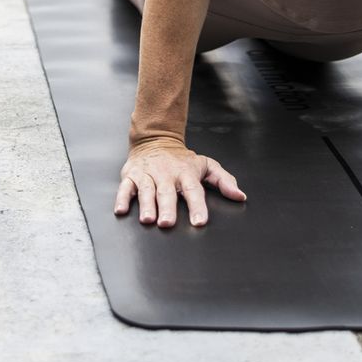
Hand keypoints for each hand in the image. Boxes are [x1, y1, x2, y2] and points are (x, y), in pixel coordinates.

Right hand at [114, 137, 245, 227]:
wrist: (156, 139)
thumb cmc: (182, 159)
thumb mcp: (206, 165)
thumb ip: (224, 180)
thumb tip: (240, 196)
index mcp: (185, 173)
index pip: (193, 190)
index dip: (197, 206)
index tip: (199, 221)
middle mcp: (166, 174)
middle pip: (167, 193)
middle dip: (167, 208)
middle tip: (167, 223)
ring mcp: (147, 175)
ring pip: (146, 191)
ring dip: (146, 205)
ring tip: (148, 219)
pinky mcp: (131, 175)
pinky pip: (125, 188)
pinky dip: (122, 198)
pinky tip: (121, 210)